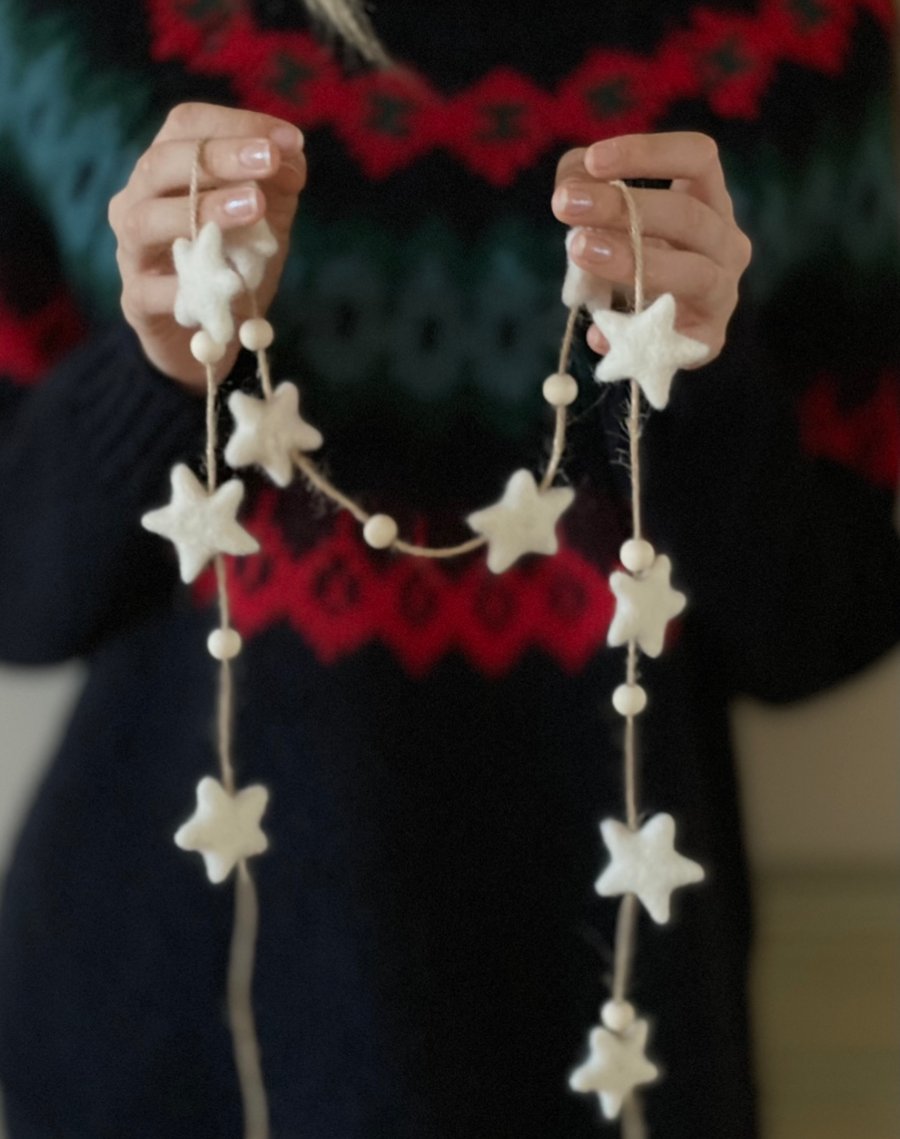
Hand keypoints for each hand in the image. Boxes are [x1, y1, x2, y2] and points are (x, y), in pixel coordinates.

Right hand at [109, 102, 306, 391]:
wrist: (213, 332)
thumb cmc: (233, 264)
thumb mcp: (266, 220)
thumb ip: (277, 186)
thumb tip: (293, 155)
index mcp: (166, 170)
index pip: (187, 126)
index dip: (236, 125)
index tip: (287, 140)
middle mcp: (137, 200)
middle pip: (163, 162)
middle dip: (221, 156)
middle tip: (270, 160)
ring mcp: (131, 251)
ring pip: (146, 219)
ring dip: (203, 208)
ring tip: (255, 206)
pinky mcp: (135, 300)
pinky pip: (152, 289)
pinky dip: (187, 284)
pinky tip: (225, 282)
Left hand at [552, 132, 750, 362]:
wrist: (655, 333)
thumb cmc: (634, 261)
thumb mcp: (608, 217)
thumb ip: (586, 189)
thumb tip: (571, 185)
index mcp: (709, 201)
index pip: (698, 158)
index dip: (650, 153)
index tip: (594, 160)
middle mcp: (727, 243)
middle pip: (687, 215)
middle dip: (622, 206)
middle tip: (565, 204)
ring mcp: (724, 292)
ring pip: (692, 271)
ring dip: (632, 258)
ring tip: (580, 249)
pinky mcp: (708, 339)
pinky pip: (673, 332)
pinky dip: (631, 331)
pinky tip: (596, 331)